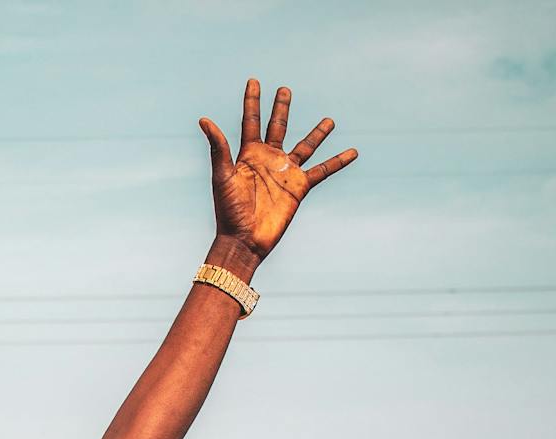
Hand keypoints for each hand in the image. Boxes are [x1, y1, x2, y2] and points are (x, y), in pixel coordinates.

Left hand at [200, 80, 357, 266]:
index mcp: (248, 154)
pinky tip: (352, 152)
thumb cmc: (228, 210)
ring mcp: (285, 172)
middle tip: (285, 90)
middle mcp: (268, 159)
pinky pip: (323, 170)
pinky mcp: (299, 187)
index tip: (254, 81)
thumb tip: (204, 119)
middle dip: (280, 108)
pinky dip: (338, 161)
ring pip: (305, 146)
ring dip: (317, 134)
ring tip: (330, 120)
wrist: (244, 240)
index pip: (251, 120)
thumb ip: (218, 147)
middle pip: (277, 127)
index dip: (252, 101)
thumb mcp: (223, 175)